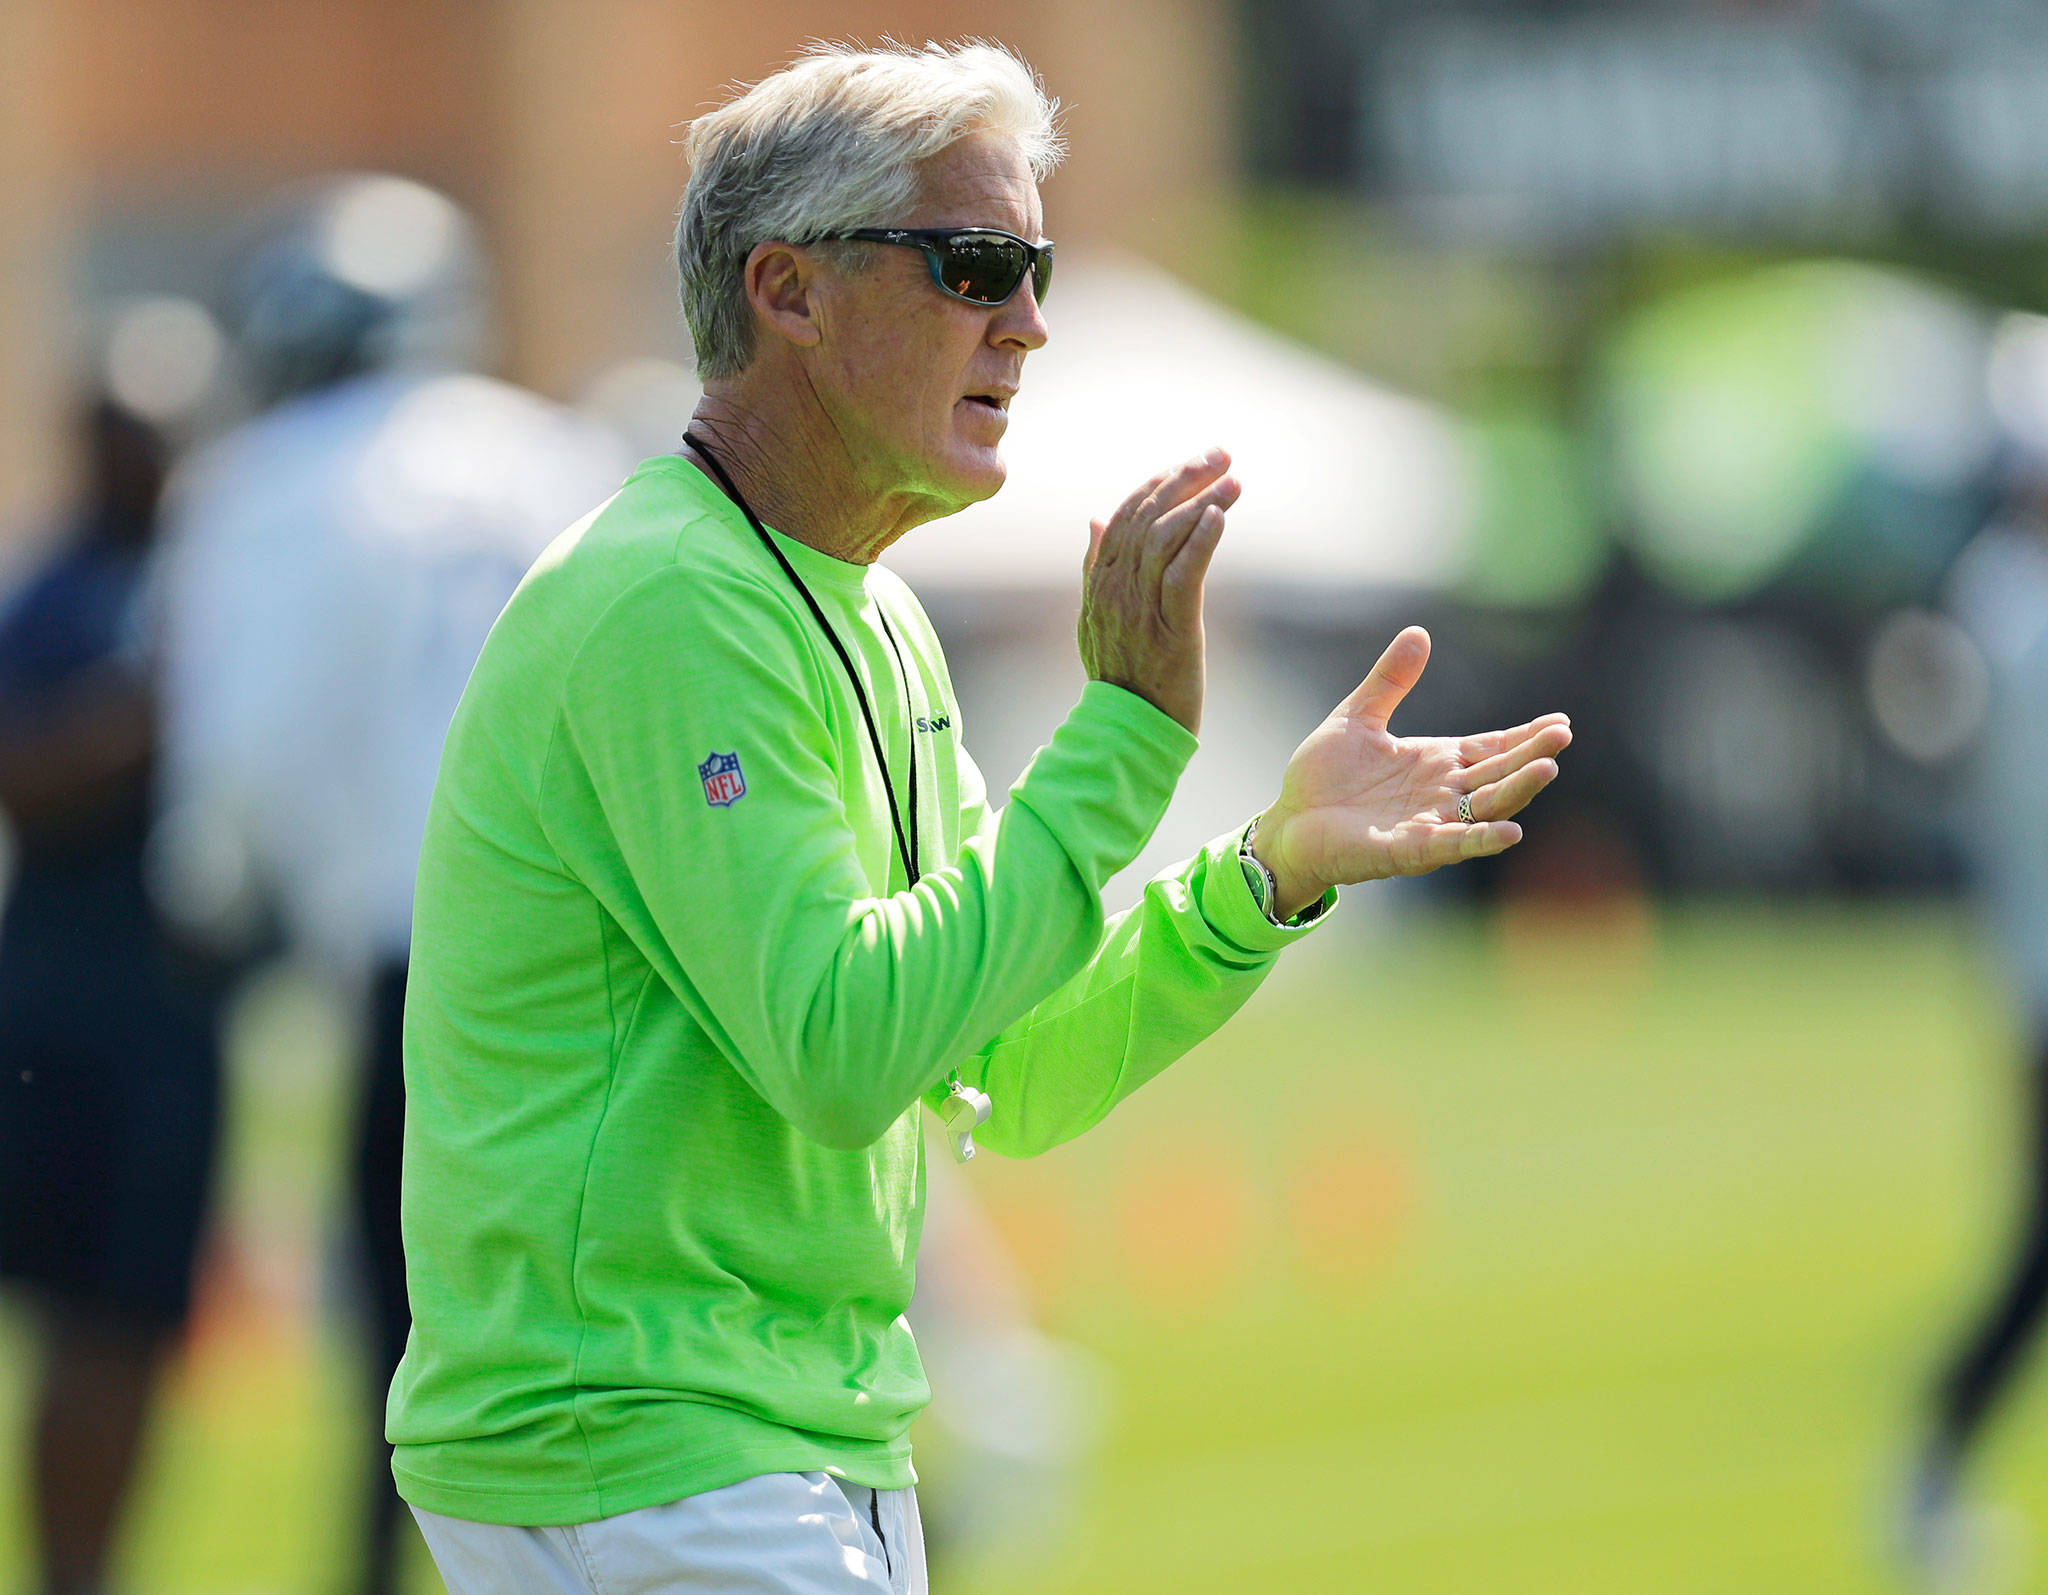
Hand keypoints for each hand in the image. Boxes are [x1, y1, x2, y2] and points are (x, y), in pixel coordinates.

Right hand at [1078, 448, 1239, 734]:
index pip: (1126, 514)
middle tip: (1221, 455)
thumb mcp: (1095, 618)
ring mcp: (1140, 609)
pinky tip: (1220, 516)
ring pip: (1166, 537)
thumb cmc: (1122, 678)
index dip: (1160, 481)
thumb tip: (1095, 518)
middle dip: (1186, 477)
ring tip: (1234, 480)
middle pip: (1147, 515)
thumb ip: (1095, 566)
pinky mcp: (1171, 630)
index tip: (1194, 462)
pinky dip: (1201, 540)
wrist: (1127, 734)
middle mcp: (1115, 589)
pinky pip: (1183, 575)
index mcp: (1099, 581)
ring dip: (1203, 501)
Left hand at [1252, 626, 1570, 916]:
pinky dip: (1481, 840)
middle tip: (1562, 737)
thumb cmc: (1323, 777)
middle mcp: (1442, 795)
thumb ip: (1389, 681)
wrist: (1289, 822)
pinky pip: (1452, 846)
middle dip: (1531, 757)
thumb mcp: (1357, 718)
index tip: (1560, 723)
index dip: (1524, 737)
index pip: (1491, 748)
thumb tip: (1419, 632)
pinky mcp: (1409, 851)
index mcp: (1435, 763)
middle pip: (1498, 775)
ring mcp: (1429, 823)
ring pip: (1486, 809)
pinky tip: (1510, 832)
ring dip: (1516, 791)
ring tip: (1546, 770)